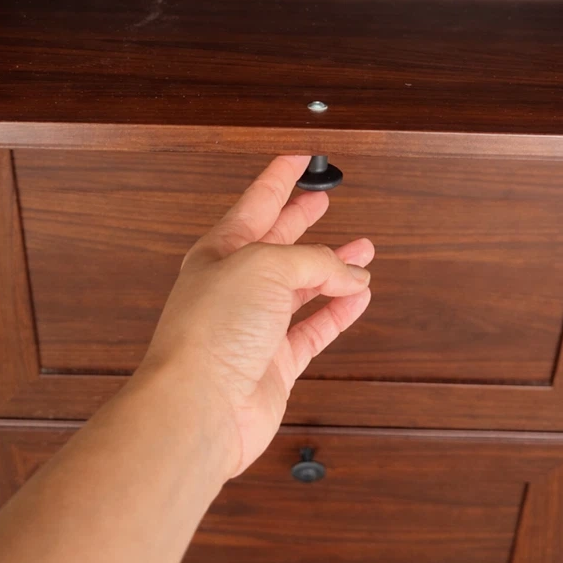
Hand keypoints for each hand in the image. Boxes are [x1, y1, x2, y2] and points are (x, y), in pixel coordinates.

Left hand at [141, 155, 373, 477]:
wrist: (199, 405)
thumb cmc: (212, 331)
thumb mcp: (266, 267)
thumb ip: (314, 261)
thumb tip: (351, 274)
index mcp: (220, 252)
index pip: (255, 204)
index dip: (279, 178)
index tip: (299, 158)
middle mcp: (235, 287)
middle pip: (276, 244)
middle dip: (301, 219)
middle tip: (323, 198)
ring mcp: (254, 326)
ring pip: (302, 287)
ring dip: (333, 268)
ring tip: (363, 249)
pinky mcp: (274, 363)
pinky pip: (314, 329)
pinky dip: (339, 312)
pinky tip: (358, 297)